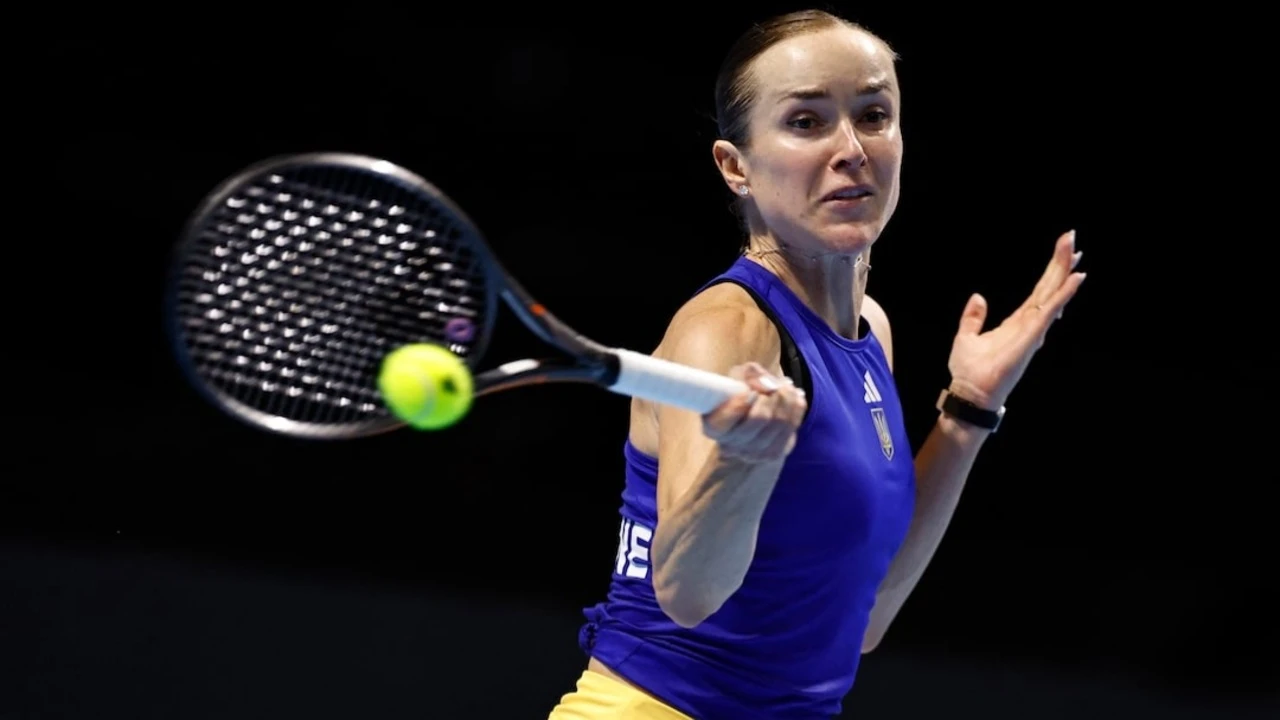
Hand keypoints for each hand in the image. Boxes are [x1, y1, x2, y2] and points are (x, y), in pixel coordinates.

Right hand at [703, 362, 806, 462]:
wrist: (752, 416)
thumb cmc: (739, 393)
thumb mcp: (738, 377)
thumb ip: (750, 374)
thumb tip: (767, 385)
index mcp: (714, 427)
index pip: (729, 416)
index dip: (742, 400)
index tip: (749, 390)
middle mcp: (731, 446)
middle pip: (760, 418)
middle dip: (770, 395)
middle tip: (772, 385)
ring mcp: (754, 454)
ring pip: (780, 421)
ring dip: (786, 398)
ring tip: (784, 387)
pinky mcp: (774, 454)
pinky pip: (793, 426)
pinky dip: (796, 407)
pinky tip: (792, 397)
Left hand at [947, 230, 1086, 409]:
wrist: (970, 394)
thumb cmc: (970, 371)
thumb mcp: (966, 337)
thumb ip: (973, 318)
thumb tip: (978, 297)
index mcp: (1017, 323)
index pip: (1039, 292)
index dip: (1051, 271)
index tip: (1063, 249)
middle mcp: (1029, 325)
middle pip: (1048, 289)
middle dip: (1060, 264)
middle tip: (1072, 238)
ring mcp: (1032, 331)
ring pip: (1051, 297)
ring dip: (1063, 274)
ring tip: (1075, 251)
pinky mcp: (1030, 339)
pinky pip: (1048, 313)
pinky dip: (1062, 296)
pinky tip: (1074, 280)